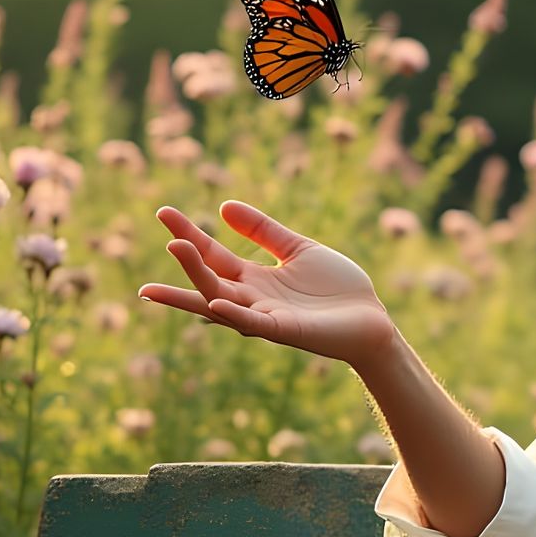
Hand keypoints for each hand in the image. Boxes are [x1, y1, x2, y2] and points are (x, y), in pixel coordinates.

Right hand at [138, 199, 397, 368]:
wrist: (372, 320)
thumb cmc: (338, 288)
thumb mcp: (298, 249)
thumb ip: (264, 231)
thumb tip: (223, 206)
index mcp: (254, 279)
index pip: (213, 255)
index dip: (189, 234)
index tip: (163, 212)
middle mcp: (253, 299)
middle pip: (209, 277)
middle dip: (187, 258)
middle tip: (167, 235)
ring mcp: (266, 316)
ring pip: (222, 298)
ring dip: (198, 278)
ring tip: (177, 250)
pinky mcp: (285, 331)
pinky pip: (253, 323)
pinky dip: (233, 313)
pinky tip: (214, 301)